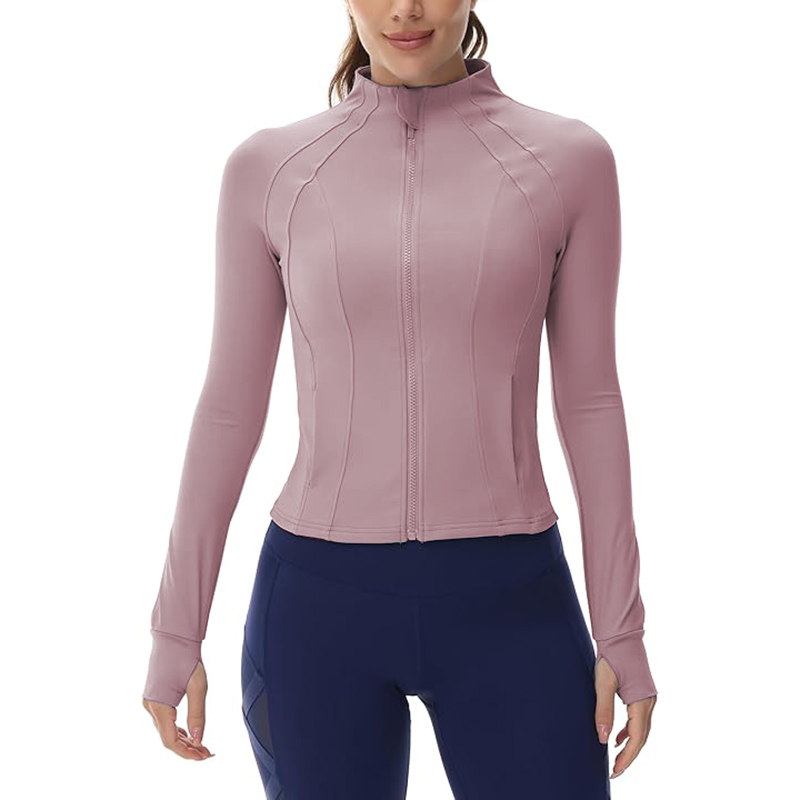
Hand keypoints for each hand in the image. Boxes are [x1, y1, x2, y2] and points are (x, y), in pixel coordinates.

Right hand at [142, 660, 214, 759]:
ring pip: (165, 730)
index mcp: (159, 707)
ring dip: (182, 740)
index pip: (170, 741)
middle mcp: (150, 707)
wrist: (173, 637)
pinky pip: (164, 720)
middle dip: (187, 748)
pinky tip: (189, 732)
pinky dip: (176, 729)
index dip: (187, 752)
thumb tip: (199, 739)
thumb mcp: (197, 686)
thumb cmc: (187, 658)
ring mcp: (150, 702)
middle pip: (167, 738)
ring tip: (201, 745)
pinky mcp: (154, 697)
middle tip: (207, 752)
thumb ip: (197, 713)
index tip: (204, 755)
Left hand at [594, 656, 656, 778]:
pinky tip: (618, 738)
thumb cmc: (611, 656)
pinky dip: (629, 731)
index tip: (615, 771)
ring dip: (630, 745)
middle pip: (642, 737)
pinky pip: (638, 719)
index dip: (627, 757)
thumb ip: (603, 711)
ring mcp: (647, 697)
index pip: (637, 738)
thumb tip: (603, 740)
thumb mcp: (603, 684)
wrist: (621, 635)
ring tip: (616, 759)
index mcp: (641, 701)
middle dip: (629, 756)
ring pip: (641, 729)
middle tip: (615, 771)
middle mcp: (649, 702)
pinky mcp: (642, 693)